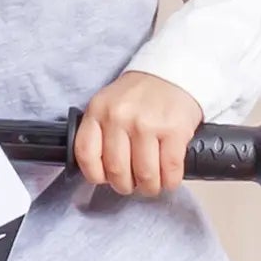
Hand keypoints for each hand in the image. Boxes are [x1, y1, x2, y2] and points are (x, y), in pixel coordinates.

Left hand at [74, 70, 203, 195]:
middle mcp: (120, 117)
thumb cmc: (140, 94)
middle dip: (125, 185)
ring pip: (144, 175)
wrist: (173, 73)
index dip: (95, 175)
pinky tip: (169, 179)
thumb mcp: (109, 104)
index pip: (86, 154)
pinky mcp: (174, 131)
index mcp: (99, 110)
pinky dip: (170, 182)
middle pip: (116, 170)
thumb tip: (102, 171)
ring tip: (151, 184)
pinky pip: (170, 170)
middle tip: (133, 184)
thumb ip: (100, 131)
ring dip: (149, 187)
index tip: (106, 179)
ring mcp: (147, 124)